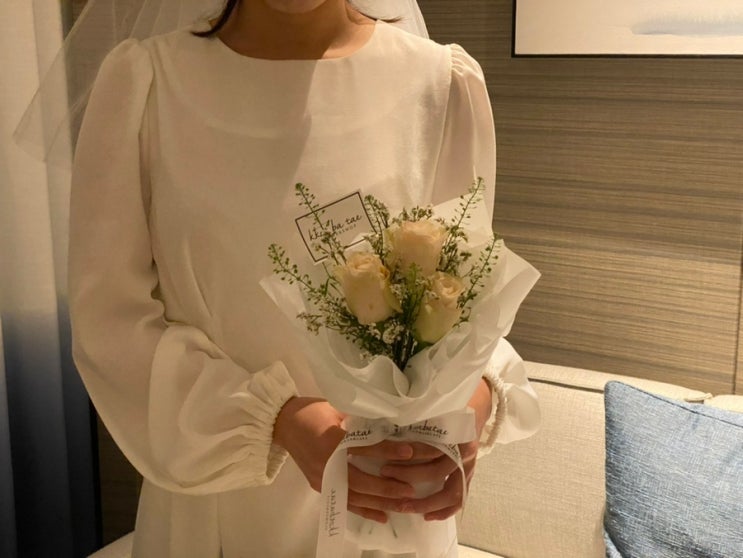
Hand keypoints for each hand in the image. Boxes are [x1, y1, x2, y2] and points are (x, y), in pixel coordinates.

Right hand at [273, 397, 416, 523]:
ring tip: (403, 505)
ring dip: (379, 502)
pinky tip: (382, 516)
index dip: (386, 450)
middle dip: (386, 487)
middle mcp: (325, 463)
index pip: (363, 447)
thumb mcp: (336, 408)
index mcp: (329, 440)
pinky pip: (344, 502)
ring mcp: (321, 478)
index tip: (409, 452)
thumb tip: (390, 424)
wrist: (282, 423)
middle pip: (359, 480)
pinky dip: (364, 510)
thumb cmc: (311, 411)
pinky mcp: (320, 485)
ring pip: (354, 496)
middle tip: (410, 490)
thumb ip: (359, 419)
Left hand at [377, 378, 492, 520]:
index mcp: (456, 432)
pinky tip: (428, 517)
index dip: (407, 454)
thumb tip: (384, 428)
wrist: (475, 408)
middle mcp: (465, 452)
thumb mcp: (433, 407)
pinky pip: (460, 499)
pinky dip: (445, 511)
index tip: (384, 457)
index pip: (430, 447)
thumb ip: (416, 418)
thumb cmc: (449, 408)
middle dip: (409, 476)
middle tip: (385, 475)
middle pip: (437, 470)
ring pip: (451, 492)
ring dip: (427, 503)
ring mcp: (469, 466)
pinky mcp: (469, 476)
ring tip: (404, 507)